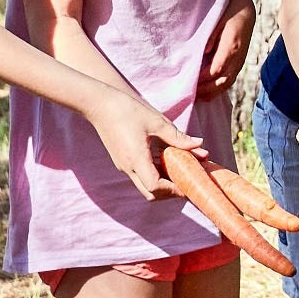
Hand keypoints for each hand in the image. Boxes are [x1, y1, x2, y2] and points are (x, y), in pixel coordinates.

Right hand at [86, 88, 203, 199]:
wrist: (98, 104)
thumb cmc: (127, 109)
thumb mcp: (156, 121)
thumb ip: (177, 137)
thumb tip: (200, 145)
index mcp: (136, 158)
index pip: (155, 186)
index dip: (173, 190)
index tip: (189, 184)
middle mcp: (127, 167)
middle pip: (150, 193)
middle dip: (170, 192)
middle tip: (188, 182)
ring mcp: (123, 165)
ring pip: (145, 185)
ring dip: (163, 183)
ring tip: (181, 171)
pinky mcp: (122, 161)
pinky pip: (140, 175)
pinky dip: (155, 174)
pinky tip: (167, 161)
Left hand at [196, 0, 253, 99]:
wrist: (245, 12)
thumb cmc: (228, 13)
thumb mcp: (218, 19)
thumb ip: (211, 36)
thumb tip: (203, 52)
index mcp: (232, 46)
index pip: (216, 69)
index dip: (203, 78)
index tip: (188, 81)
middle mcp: (238, 58)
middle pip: (222, 81)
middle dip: (205, 89)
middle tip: (189, 94)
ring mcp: (239, 62)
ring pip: (227, 84)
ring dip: (211, 93)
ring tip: (196, 98)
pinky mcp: (238, 64)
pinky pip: (229, 81)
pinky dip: (217, 90)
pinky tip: (206, 94)